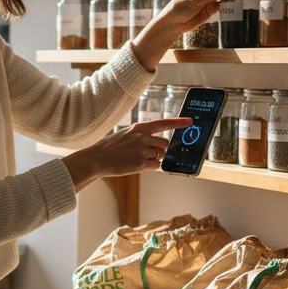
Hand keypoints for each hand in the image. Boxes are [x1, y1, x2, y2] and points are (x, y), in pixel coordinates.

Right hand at [61, 118, 192, 191]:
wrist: (97, 159)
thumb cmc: (110, 147)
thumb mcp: (125, 134)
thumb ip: (141, 135)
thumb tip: (157, 144)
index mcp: (139, 127)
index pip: (164, 123)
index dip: (179, 122)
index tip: (190, 121)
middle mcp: (143, 137)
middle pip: (165, 143)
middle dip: (160, 149)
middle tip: (147, 152)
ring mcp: (142, 150)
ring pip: (161, 155)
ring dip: (154, 158)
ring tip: (137, 158)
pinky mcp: (141, 164)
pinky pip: (156, 166)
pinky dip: (150, 167)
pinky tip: (137, 165)